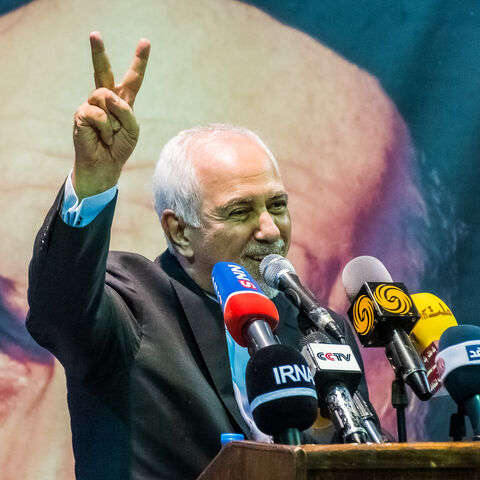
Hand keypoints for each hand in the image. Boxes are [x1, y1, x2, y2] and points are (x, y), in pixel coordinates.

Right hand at [73, 31, 149, 199]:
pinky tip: (103, 138)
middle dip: (98, 52)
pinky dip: (106, 129)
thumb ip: (127, 111)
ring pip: (106, 96)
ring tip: (112, 134)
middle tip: (94, 34)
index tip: (145, 43)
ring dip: (114, 120)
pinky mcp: (82, 114)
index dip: (139, 62)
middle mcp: (105, 99)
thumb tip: (108, 96)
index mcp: (123, 101)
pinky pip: (99, 114)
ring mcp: (91, 105)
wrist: (105, 164)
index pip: (133, 79)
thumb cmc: (120, 147)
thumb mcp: (133, 130)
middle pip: (102, 71)